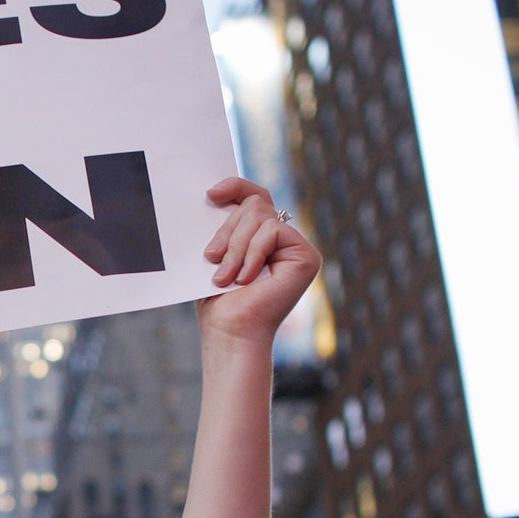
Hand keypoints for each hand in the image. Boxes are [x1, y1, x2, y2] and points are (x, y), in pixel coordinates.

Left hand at [198, 177, 319, 349]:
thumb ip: (224, 225)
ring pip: (260, 215)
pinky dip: (253, 252)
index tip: (211, 193)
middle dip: (227, 230)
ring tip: (225, 277)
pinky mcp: (307, 256)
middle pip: (254, 204)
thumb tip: (215, 193)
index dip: (235, 186)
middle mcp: (283, 238)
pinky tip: (246, 278)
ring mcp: (297, 246)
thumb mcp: (216, 253)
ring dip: (235, 247)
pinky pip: (272, 230)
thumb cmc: (218, 300)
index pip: (254, 196)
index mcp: (262, 235)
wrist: (231, 331)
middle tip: (211, 258)